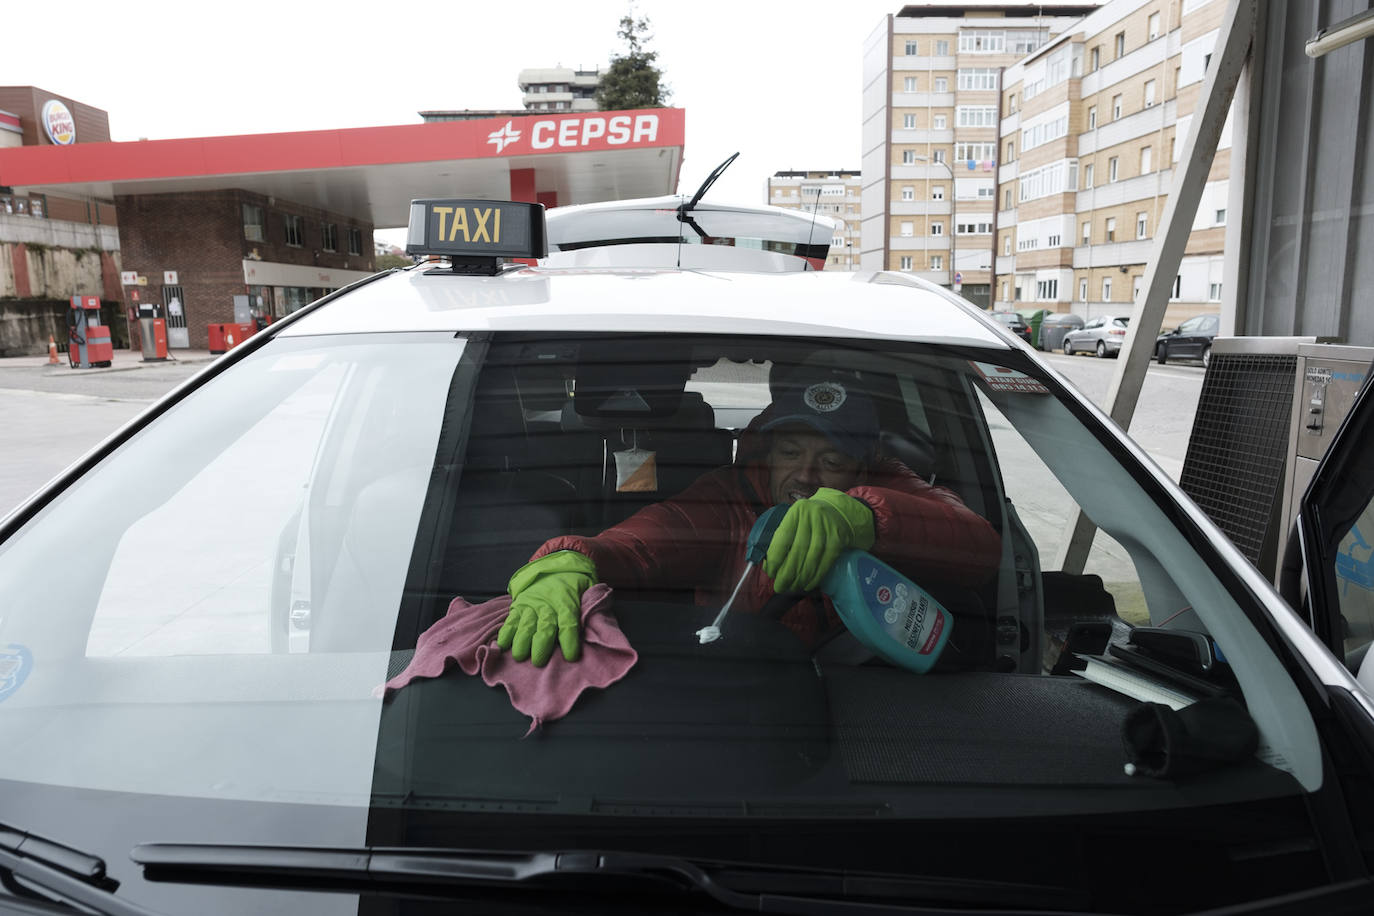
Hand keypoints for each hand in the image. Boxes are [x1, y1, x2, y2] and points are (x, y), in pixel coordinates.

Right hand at [497, 551, 596, 665]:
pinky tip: (502, 645)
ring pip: (525, 624)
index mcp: (567, 602)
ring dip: (521, 641)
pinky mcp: (518, 606)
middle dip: (541, 645)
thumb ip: (590, 608)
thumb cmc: (575, 585)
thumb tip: (596, 627)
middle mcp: (547, 604)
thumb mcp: (588, 591)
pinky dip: (506, 632)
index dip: (569, 640)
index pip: (569, 622)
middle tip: (538, 662)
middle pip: (545, 626)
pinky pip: (511, 620)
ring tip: (519, 656)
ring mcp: (531, 605)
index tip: (570, 656)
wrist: (555, 565)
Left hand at [763, 488, 874, 591]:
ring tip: (792, 587)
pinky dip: (815, 577)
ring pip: (812, 559)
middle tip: (779, 587)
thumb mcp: (794, 520)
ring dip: (801, 578)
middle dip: (786, 574)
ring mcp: (827, 529)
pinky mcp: (838, 539)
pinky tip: (807, 585)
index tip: (771, 573)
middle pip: (797, 551)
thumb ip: (781, 537)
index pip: (783, 539)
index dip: (775, 559)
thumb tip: (768, 565)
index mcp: (796, 512)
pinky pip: (825, 563)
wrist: (837, 513)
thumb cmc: (808, 521)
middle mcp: (812, 518)